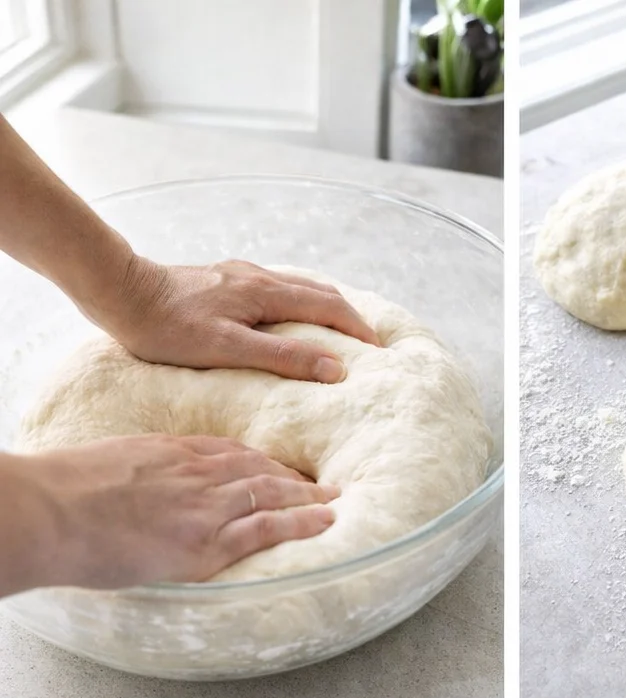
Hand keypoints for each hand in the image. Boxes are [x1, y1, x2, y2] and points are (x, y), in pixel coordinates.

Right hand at [3, 435, 339, 592]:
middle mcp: (194, 472)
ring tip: (336, 503)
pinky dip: (301, 523)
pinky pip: (266, 528)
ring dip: (309, 498)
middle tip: (323, 483)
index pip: (227, 451)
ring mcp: (204, 506)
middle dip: (294, 475)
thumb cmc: (62, 495)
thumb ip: (137, 477)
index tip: (279, 466)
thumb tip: (138, 495)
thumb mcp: (107, 469)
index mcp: (169, 452)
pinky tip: (326, 522)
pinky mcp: (205, 541)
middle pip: (257, 467)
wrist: (49, 512)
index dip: (259, 460)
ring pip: (271, 493)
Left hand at [98, 257, 381, 381]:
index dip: (359, 329)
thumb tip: (335, 368)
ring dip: (326, 308)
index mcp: (264, 292)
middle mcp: (257, 277)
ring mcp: (239, 276)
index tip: (380, 352)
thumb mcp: (228, 349)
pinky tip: (291, 320)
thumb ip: (283, 358)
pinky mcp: (223, 282)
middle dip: (350, 316)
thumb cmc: (168, 328)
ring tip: (341, 331)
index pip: (329, 307)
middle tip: (370, 343)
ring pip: (298, 288)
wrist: (119, 294)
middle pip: (319, 292)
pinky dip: (298, 305)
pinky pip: (276, 290)